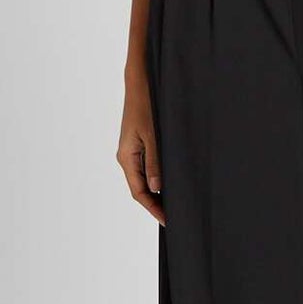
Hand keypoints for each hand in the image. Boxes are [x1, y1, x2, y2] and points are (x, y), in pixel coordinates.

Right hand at [117, 74, 164, 223]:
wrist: (140, 83)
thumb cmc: (147, 105)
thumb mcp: (154, 135)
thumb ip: (155, 162)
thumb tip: (157, 188)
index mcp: (127, 157)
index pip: (139, 192)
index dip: (153, 208)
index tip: (167, 220)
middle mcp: (127, 157)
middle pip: (140, 189)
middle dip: (156, 204)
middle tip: (175, 216)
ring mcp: (132, 151)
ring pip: (144, 179)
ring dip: (157, 192)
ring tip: (174, 203)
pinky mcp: (138, 145)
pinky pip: (146, 168)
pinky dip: (157, 179)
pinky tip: (170, 183)